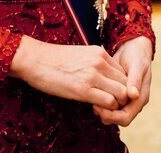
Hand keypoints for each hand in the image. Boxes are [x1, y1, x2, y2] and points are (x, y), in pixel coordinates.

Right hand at [9, 36, 128, 109]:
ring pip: (121, 93)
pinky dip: (106, 108)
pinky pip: (108, 102)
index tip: (110, 92)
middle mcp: (100, 62)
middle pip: (126, 82)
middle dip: (122, 96)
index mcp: (100, 52)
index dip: (120, 85)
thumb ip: (95, 63)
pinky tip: (95, 108)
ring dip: (116, 104)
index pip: (123, 72)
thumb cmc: (54, 59)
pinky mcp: (83, 90)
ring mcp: (93, 75)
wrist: (35, 59)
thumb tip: (103, 76)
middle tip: (110, 103)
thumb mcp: (80, 54)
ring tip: (103, 107)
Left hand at [94, 36, 152, 126]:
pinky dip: (100, 102)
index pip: (125, 118)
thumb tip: (133, 95)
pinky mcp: (117, 94)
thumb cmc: (137, 55)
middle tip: (92, 105)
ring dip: (101, 110)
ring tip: (91, 99)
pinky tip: (93, 93)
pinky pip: (108, 105)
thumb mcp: (137, 65)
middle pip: (117, 119)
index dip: (112, 116)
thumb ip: (135, 80)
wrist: (133, 47)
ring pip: (112, 114)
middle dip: (104, 115)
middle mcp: (133, 102)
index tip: (99, 107)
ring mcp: (125, 99)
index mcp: (140, 98)